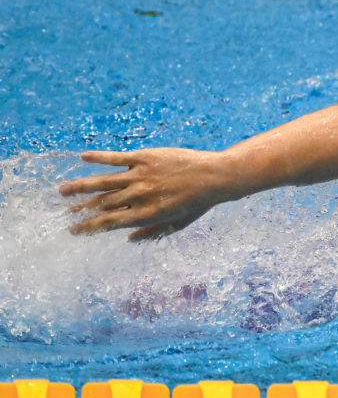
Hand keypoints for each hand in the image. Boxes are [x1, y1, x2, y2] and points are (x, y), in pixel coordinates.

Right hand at [59, 148, 227, 239]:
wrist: (215, 177)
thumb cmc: (198, 203)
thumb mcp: (178, 224)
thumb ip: (153, 232)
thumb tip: (129, 240)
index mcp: (146, 215)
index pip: (110, 223)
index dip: (89, 227)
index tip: (74, 230)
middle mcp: (140, 196)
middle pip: (102, 203)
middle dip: (81, 209)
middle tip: (64, 212)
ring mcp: (141, 176)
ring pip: (103, 181)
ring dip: (80, 186)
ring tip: (62, 190)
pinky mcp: (144, 158)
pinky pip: (116, 158)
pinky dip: (99, 157)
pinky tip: (83, 157)